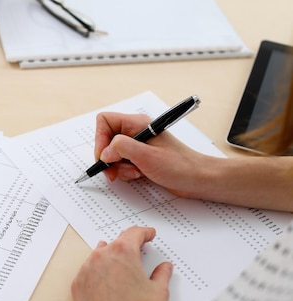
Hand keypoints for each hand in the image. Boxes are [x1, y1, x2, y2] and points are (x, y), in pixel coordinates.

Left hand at [71, 226, 172, 300]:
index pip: (133, 233)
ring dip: (111, 257)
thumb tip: (164, 267)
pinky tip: (107, 281)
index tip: (148, 234)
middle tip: (138, 250)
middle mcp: (100, 257)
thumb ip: (162, 274)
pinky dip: (98, 271)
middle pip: (115, 243)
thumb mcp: (159, 292)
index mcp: (122, 253)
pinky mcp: (77, 284)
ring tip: (121, 264)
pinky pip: (88, 271)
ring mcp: (86, 270)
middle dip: (128, 246)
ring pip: (99, 255)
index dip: (144, 232)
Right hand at [93, 112, 209, 197]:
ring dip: (117, 167)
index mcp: (137, 123)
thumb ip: (122, 148)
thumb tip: (105, 152)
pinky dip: (124, 171)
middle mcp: (135, 131)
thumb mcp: (147, 156)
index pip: (105, 121)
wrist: (199, 179)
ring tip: (133, 173)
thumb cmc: (180, 166)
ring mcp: (138, 144)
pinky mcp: (140, 157)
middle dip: (108, 157)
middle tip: (114, 171)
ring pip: (112, 153)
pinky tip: (137, 175)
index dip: (100, 139)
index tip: (105, 156)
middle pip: (106, 139)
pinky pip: (121, 162)